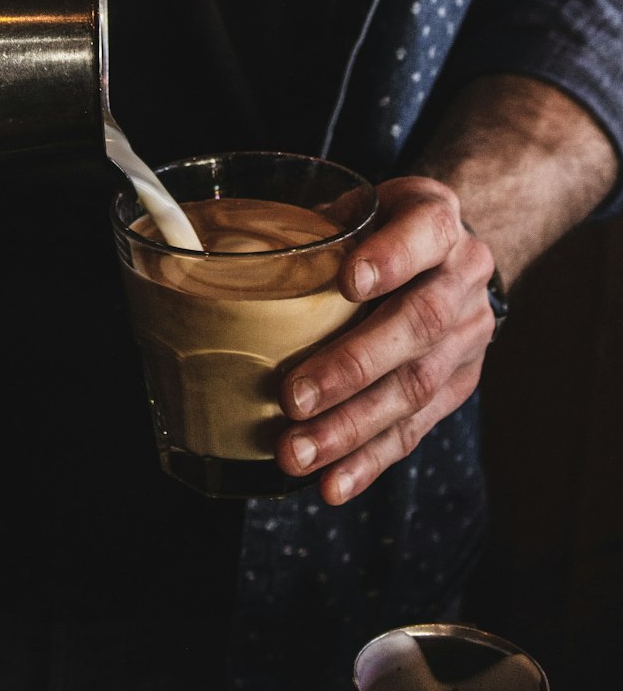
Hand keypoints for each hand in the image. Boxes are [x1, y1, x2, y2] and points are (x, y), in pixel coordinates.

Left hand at [275, 176, 495, 505]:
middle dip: (353, 365)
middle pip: (420, 321)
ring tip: (298, 453)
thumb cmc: (375, 227)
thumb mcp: (352, 207)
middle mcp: (464, 274)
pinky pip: (417, 427)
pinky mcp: (460, 384)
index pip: (426, 230)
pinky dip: (370, 460)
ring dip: (352, 426)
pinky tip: (332, 484)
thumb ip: (308, 231)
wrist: (447, 254)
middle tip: (293, 398)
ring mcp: (469, 334)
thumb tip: (221, 258)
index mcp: (436, 218)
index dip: (392, 258)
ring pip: (417, 385)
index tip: (349, 281)